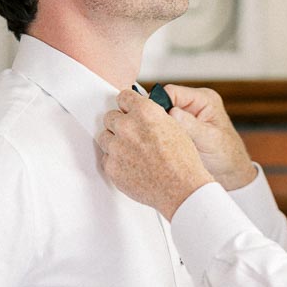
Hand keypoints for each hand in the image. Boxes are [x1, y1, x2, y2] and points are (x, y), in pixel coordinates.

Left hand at [99, 89, 212, 218]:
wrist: (181, 189)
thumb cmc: (182, 162)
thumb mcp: (173, 127)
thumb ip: (151, 116)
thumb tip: (138, 115)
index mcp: (144, 112)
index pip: (123, 97)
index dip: (127, 105)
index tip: (127, 111)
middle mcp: (127, 127)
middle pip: (110, 117)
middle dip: (119, 125)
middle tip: (131, 136)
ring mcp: (116, 147)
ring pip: (104, 137)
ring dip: (115, 142)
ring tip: (131, 153)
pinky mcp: (111, 167)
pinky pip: (106, 158)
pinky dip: (116, 162)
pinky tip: (131, 166)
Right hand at [164, 85, 256, 190]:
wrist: (231, 174)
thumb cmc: (227, 156)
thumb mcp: (209, 140)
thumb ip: (191, 125)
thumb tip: (171, 112)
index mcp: (204, 99)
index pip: (171, 92)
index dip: (159, 104)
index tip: (155, 122)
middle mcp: (193, 103)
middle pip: (163, 102)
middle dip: (159, 118)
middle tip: (158, 135)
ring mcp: (186, 116)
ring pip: (161, 115)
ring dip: (160, 128)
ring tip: (163, 143)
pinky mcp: (180, 128)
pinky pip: (164, 127)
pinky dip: (161, 135)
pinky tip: (164, 146)